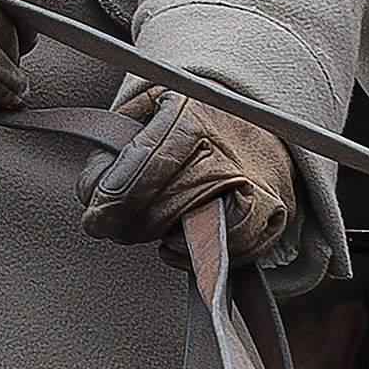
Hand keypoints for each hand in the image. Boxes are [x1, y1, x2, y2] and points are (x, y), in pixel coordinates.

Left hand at [78, 88, 296, 265]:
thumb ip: (111, 148)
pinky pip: (236, 247)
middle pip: (169, 203)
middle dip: (129, 224)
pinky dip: (199, 255)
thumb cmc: (186, 118)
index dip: (117, 199)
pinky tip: (174, 244)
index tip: (94, 220)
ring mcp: (257, 180)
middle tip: (110, 226)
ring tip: (146, 229)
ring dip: (163, 237)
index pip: (149, 164)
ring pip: (201, 228)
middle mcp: (229, 147)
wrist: (252, 116)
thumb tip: (92, 196)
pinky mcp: (276, 208)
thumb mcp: (143, 113)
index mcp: (192, 113)